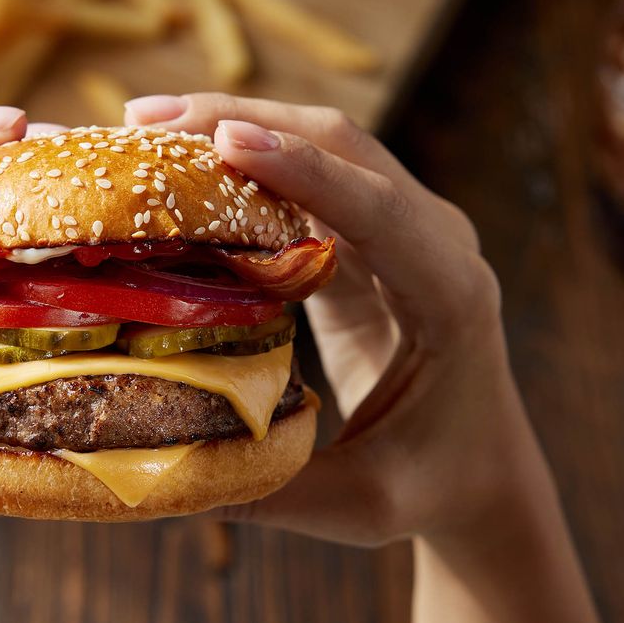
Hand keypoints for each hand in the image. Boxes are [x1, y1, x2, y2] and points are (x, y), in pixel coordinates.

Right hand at [126, 94, 606, 622]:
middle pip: (342, 148)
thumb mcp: (357, 504)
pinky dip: (242, 161)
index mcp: (450, 295)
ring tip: (141, 124)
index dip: (305, 171)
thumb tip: (152, 476)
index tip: (228, 139)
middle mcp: (435, 242)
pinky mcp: (368, 235)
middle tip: (143, 119)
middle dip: (245, 119)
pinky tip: (177, 162)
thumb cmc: (431, 489)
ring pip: (321, 147)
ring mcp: (405, 229)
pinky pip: (305, 178)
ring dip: (237, 124)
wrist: (482, 473)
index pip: (381, 210)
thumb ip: (266, 490)